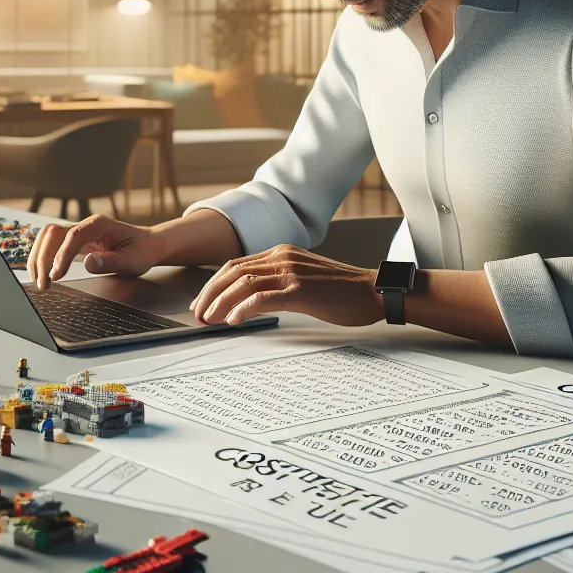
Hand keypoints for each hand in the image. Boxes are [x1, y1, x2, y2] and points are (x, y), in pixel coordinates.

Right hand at [28, 215, 166, 289]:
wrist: (148, 245)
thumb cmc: (142, 250)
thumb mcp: (132, 260)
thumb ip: (110, 262)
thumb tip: (88, 263)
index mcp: (99, 225)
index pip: (73, 237)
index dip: (61, 256)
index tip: (56, 275)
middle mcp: (85, 225)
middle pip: (53, 234)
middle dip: (43, 258)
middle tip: (43, 283)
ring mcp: (78, 232)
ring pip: (48, 238)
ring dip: (39, 257)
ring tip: (39, 281)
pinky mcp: (75, 242)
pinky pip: (53, 245)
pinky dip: (43, 258)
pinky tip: (42, 273)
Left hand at [191, 245, 383, 326]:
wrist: (375, 291)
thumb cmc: (343, 291)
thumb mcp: (304, 279)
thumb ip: (279, 284)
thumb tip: (250, 303)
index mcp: (282, 252)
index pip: (236, 265)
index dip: (214, 283)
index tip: (203, 302)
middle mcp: (283, 257)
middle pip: (233, 271)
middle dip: (209, 293)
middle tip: (198, 314)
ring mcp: (291, 272)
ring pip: (243, 283)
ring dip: (220, 302)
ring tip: (209, 319)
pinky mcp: (301, 290)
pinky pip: (262, 297)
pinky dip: (242, 308)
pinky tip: (234, 320)